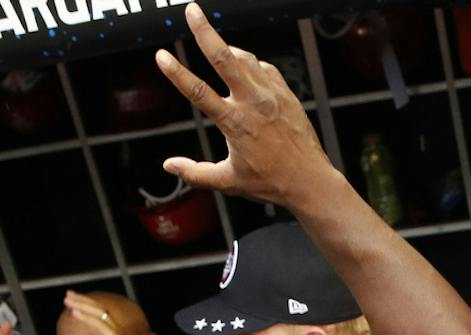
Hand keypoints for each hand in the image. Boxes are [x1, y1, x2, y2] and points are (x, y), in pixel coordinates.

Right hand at [155, 4, 341, 210]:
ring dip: (227, 48)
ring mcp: (271, 94)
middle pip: (224, 57)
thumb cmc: (271, 182)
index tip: (161, 56)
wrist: (309, 180)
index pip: (198, 92)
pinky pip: (264, 68)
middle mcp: (253, 103)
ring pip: (245, 58)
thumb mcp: (228, 181)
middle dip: (205, 31)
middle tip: (192, 10)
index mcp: (235, 123)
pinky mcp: (286, 93)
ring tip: (215, 45)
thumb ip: (196, 173)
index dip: (177, 73)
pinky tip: (244, 68)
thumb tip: (170, 165)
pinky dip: (250, 64)